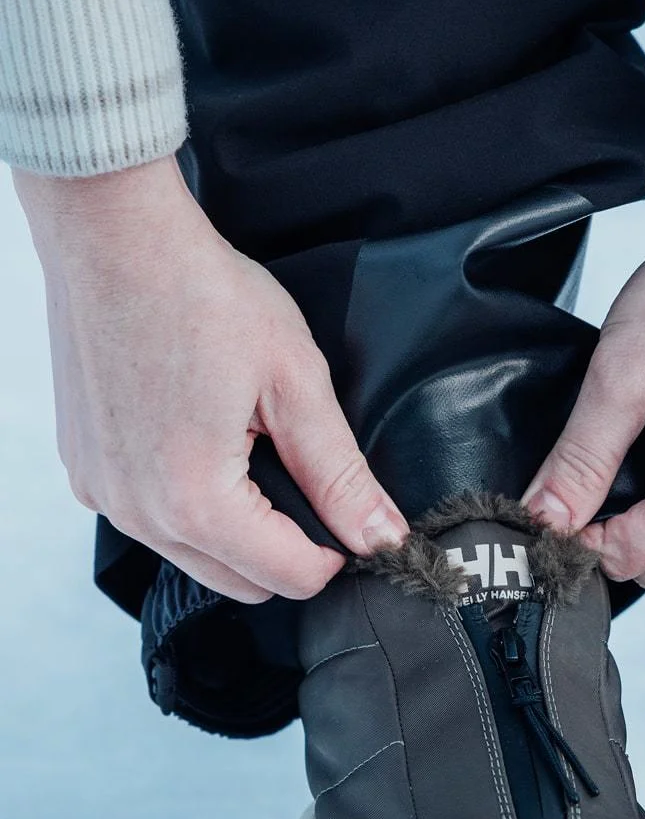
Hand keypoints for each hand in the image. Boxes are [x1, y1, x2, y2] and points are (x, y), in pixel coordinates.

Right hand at [14, 157, 406, 603]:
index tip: (350, 507)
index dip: (338, 552)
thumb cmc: (201, 293)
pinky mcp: (86, 471)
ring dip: (241, 530)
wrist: (113, 235)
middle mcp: (139, 513)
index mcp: (195, 501)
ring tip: (254, 450)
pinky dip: (192, 505)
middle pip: (245, 583)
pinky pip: (155, 522)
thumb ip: (342, 476)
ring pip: (199, 559)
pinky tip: (207, 443)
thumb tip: (384, 537)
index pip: (292, 579)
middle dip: (289, 548)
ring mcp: (103, 494)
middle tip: (306, 476)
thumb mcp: (297, 384)